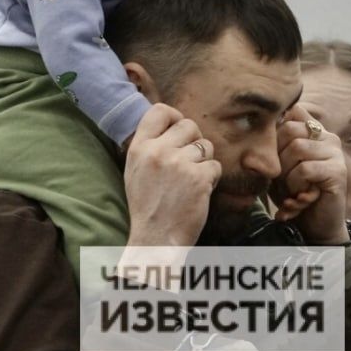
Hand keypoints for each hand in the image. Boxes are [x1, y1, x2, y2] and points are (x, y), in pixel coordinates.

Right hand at [123, 103, 220, 247]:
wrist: (155, 240)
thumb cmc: (147, 207)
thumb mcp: (135, 170)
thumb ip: (149, 146)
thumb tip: (170, 124)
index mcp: (139, 148)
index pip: (159, 110)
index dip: (175, 116)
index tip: (180, 130)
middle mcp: (158, 151)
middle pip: (189, 125)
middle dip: (194, 141)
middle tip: (189, 161)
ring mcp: (179, 164)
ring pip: (206, 145)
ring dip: (204, 162)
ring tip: (191, 181)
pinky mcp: (198, 178)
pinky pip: (215, 166)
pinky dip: (212, 179)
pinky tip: (199, 192)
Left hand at [270, 105, 347, 244]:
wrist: (315, 226)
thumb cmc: (294, 193)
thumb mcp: (279, 165)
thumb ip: (275, 142)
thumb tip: (262, 122)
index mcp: (314, 131)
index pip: (293, 111)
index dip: (276, 132)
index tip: (273, 156)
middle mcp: (328, 137)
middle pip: (290, 129)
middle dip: (277, 156)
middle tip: (281, 179)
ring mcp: (335, 153)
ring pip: (296, 148)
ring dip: (286, 174)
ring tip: (291, 189)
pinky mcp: (338, 171)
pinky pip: (305, 169)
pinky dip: (296, 185)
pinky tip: (301, 196)